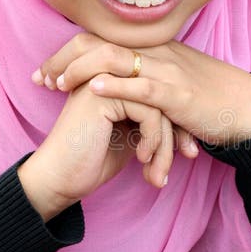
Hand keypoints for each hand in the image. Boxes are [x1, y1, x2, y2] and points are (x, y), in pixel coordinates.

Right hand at [18, 82, 180, 221]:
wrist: (60, 179)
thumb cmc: (92, 160)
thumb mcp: (131, 135)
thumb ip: (151, 118)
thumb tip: (184, 119)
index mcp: (114, 79)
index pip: (161, 92)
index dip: (179, 121)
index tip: (188, 149)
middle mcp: (108, 72)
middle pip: (163, 94)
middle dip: (180, 129)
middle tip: (190, 155)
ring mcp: (103, 79)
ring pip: (160, 103)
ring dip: (166, 142)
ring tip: (159, 171)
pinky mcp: (102, 94)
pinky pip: (150, 111)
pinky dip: (154, 140)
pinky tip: (142, 159)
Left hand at [33, 33, 250, 145]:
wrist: (245, 108)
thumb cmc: (207, 100)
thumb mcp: (169, 83)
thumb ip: (141, 81)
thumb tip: (109, 88)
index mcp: (150, 49)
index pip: (99, 39)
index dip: (66, 54)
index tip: (44, 73)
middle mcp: (155, 53)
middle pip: (98, 43)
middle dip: (63, 60)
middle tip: (40, 80)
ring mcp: (167, 71)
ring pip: (114, 59)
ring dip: (80, 70)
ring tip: (58, 85)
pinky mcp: (178, 95)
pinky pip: (142, 86)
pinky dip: (115, 86)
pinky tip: (92, 90)